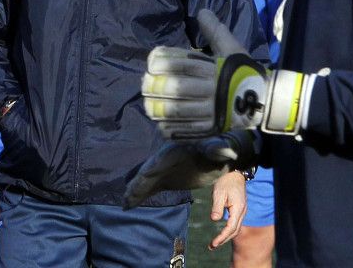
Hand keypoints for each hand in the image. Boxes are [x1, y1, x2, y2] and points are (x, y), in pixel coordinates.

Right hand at [123, 130, 257, 208]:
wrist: (219, 153)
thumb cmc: (219, 149)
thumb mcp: (218, 148)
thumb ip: (218, 148)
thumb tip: (226, 150)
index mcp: (177, 149)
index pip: (161, 160)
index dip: (150, 170)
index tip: (142, 180)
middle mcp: (166, 158)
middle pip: (149, 171)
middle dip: (138, 185)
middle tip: (127, 198)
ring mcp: (164, 169)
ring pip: (147, 180)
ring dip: (136, 191)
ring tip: (126, 203)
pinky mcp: (166, 178)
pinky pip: (151, 187)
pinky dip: (141, 194)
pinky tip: (131, 203)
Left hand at [142, 9, 320, 137]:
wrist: (264, 99)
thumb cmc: (243, 71)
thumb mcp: (232, 47)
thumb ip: (214, 31)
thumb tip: (202, 11)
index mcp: (215, 70)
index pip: (184, 65)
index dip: (164, 64)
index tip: (151, 64)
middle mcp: (211, 91)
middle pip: (178, 89)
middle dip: (157, 87)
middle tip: (144, 85)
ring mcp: (211, 111)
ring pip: (179, 111)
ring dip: (159, 109)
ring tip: (147, 105)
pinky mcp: (212, 127)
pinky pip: (187, 129)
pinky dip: (171, 127)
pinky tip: (160, 124)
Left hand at [208, 171, 246, 249]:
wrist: (235, 175)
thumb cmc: (226, 183)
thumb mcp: (219, 193)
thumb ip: (217, 207)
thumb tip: (214, 219)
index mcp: (238, 208)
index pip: (231, 227)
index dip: (222, 237)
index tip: (213, 243)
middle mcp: (242, 212)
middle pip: (234, 231)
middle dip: (223, 240)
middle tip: (211, 246)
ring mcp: (242, 212)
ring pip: (236, 229)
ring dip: (226, 237)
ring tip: (215, 243)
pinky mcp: (239, 211)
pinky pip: (235, 224)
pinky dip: (228, 231)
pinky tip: (221, 234)